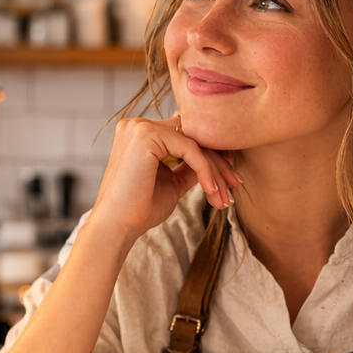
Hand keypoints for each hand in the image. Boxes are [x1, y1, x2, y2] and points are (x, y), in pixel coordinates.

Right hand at [85, 115, 240, 247]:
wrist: (116, 227)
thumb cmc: (138, 210)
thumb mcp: (171, 183)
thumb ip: (188, 168)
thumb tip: (213, 161)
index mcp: (139, 134)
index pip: (184, 136)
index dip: (209, 156)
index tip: (228, 178)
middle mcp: (137, 125)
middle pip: (192, 135)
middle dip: (218, 162)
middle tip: (235, 185)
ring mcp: (140, 128)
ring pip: (194, 141)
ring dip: (215, 170)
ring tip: (225, 197)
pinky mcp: (146, 136)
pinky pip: (190, 149)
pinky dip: (205, 170)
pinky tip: (211, 191)